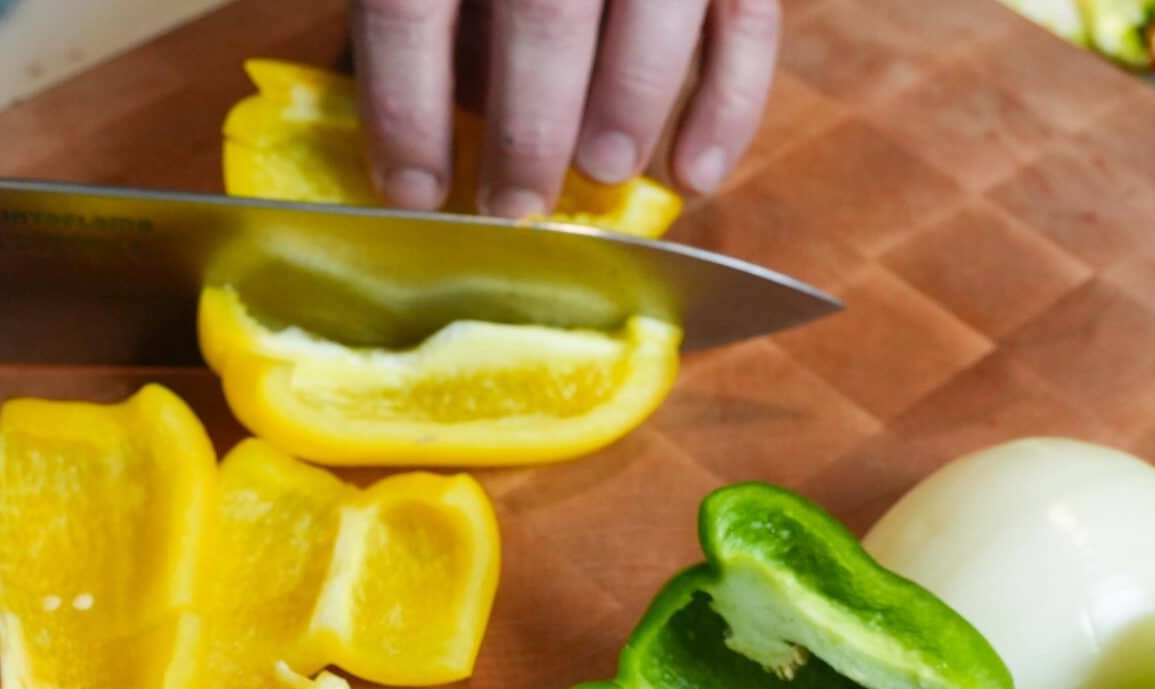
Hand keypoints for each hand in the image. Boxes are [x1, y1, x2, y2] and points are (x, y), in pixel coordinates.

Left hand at [350, 0, 778, 217]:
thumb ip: (440, 25)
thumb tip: (440, 147)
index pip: (412, 7)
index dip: (407, 106)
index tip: (414, 192)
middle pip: (544, 9)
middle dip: (529, 126)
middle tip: (516, 203)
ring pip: (655, 5)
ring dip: (631, 103)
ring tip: (603, 172)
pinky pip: (746, 17)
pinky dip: (728, 103)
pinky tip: (693, 174)